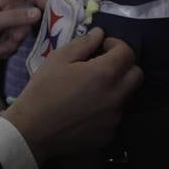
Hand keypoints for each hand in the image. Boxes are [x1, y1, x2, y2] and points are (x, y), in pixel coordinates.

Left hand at [0, 0, 44, 71]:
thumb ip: (15, 17)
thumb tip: (38, 12)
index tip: (48, 9)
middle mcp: (5, 12)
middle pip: (27, 16)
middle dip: (21, 29)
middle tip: (12, 35)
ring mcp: (4, 27)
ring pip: (22, 34)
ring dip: (12, 42)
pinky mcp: (3, 42)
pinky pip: (16, 46)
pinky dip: (7, 50)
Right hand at [3, 31, 142, 161]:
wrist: (32, 131)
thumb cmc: (42, 91)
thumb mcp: (57, 59)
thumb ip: (83, 43)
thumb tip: (99, 34)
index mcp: (104, 74)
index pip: (127, 52)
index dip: (116, 45)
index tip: (103, 47)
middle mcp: (116, 96)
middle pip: (137, 75)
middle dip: (124, 65)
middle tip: (105, 65)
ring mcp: (114, 118)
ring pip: (127, 97)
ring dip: (117, 88)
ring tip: (94, 90)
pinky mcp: (109, 134)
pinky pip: (115, 116)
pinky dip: (107, 109)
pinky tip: (87, 110)